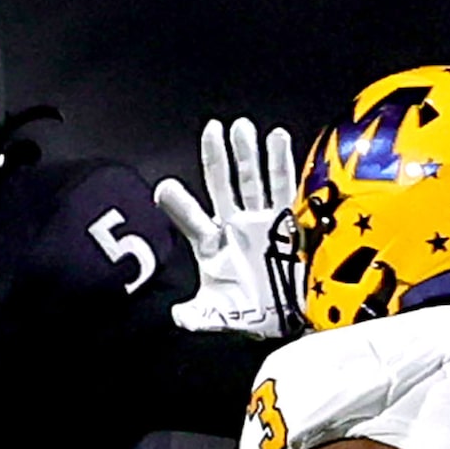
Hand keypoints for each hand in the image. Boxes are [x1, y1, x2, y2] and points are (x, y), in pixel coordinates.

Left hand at [153, 117, 297, 337]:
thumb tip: (179, 317)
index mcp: (211, 246)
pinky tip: (279, 137)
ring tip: (243, 128)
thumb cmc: (250, 316)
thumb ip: (199, 315)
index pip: (191, 219)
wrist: (286, 320)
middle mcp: (234, 226)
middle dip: (217, 159)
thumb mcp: (219, 317)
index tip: (163, 189)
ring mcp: (260, 220)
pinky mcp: (286, 222)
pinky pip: (283, 188)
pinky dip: (281, 163)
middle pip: (222, 185)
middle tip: (212, 130)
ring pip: (252, 181)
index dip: (178, 204)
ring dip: (248, 154)